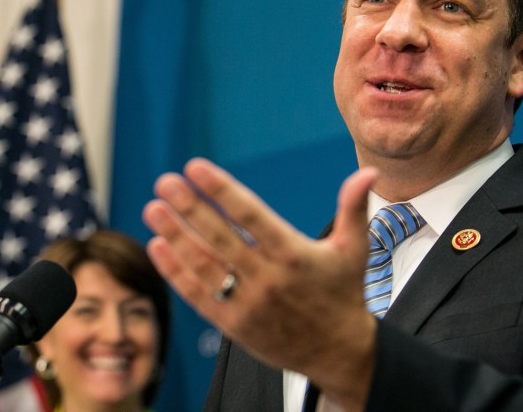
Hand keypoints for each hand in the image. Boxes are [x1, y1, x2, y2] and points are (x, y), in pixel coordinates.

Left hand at [142, 158, 378, 408]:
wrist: (339, 353)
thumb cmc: (343, 295)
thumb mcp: (353, 250)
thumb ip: (354, 208)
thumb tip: (368, 173)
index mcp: (294, 255)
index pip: (251, 215)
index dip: (221, 190)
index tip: (196, 168)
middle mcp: (268, 279)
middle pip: (220, 237)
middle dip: (189, 207)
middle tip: (165, 181)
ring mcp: (248, 304)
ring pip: (204, 265)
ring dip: (175, 235)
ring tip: (154, 209)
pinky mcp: (234, 325)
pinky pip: (198, 296)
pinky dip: (176, 272)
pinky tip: (159, 247)